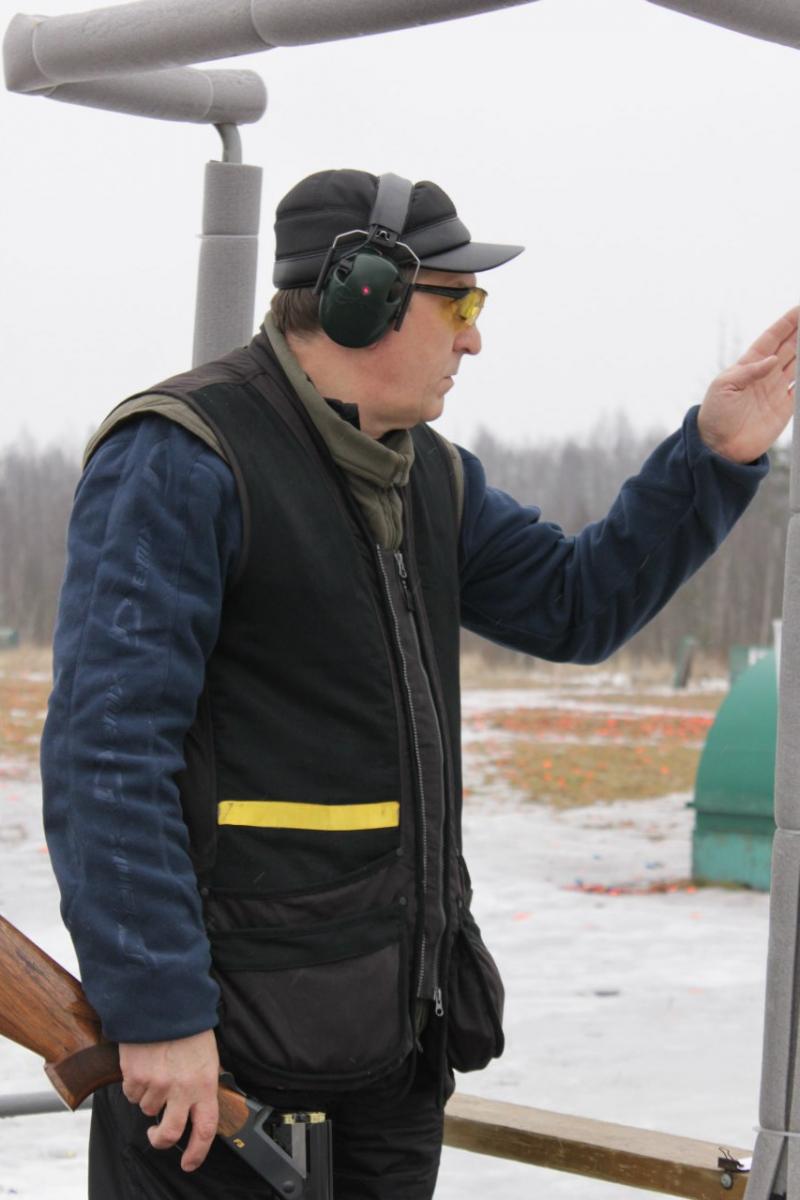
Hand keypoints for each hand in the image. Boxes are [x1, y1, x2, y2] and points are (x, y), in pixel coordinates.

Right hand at [119, 1029, 219, 1171]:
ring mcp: (157, 1085)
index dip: (197, 1152)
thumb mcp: (206, 1056)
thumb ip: (201, 1083)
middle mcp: (182, 1089)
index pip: (205, 1129)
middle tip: (157, 1135)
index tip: (189, 1162)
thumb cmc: (188, 1026)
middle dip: (161, 1140)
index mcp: (205, 1084)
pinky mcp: (136, 1077)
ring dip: (149, 1097)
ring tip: (155, 1070)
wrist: (165, 1002)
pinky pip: (132, 1093)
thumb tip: (197, 1105)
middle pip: (170, 1133)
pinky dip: (134, 1084)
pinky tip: (143, 1064)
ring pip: (148, 1109)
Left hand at [697, 306, 797, 462]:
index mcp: (748, 365)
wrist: (718, 447)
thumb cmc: (714, 415)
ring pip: (799, 364)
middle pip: (790, 347)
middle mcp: (765, 375)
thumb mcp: (723, 388)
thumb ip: (747, 372)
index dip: (786, 324)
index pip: (772, 339)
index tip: (799, 309)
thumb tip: (771, 360)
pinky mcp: (785, 408)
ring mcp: (777, 390)